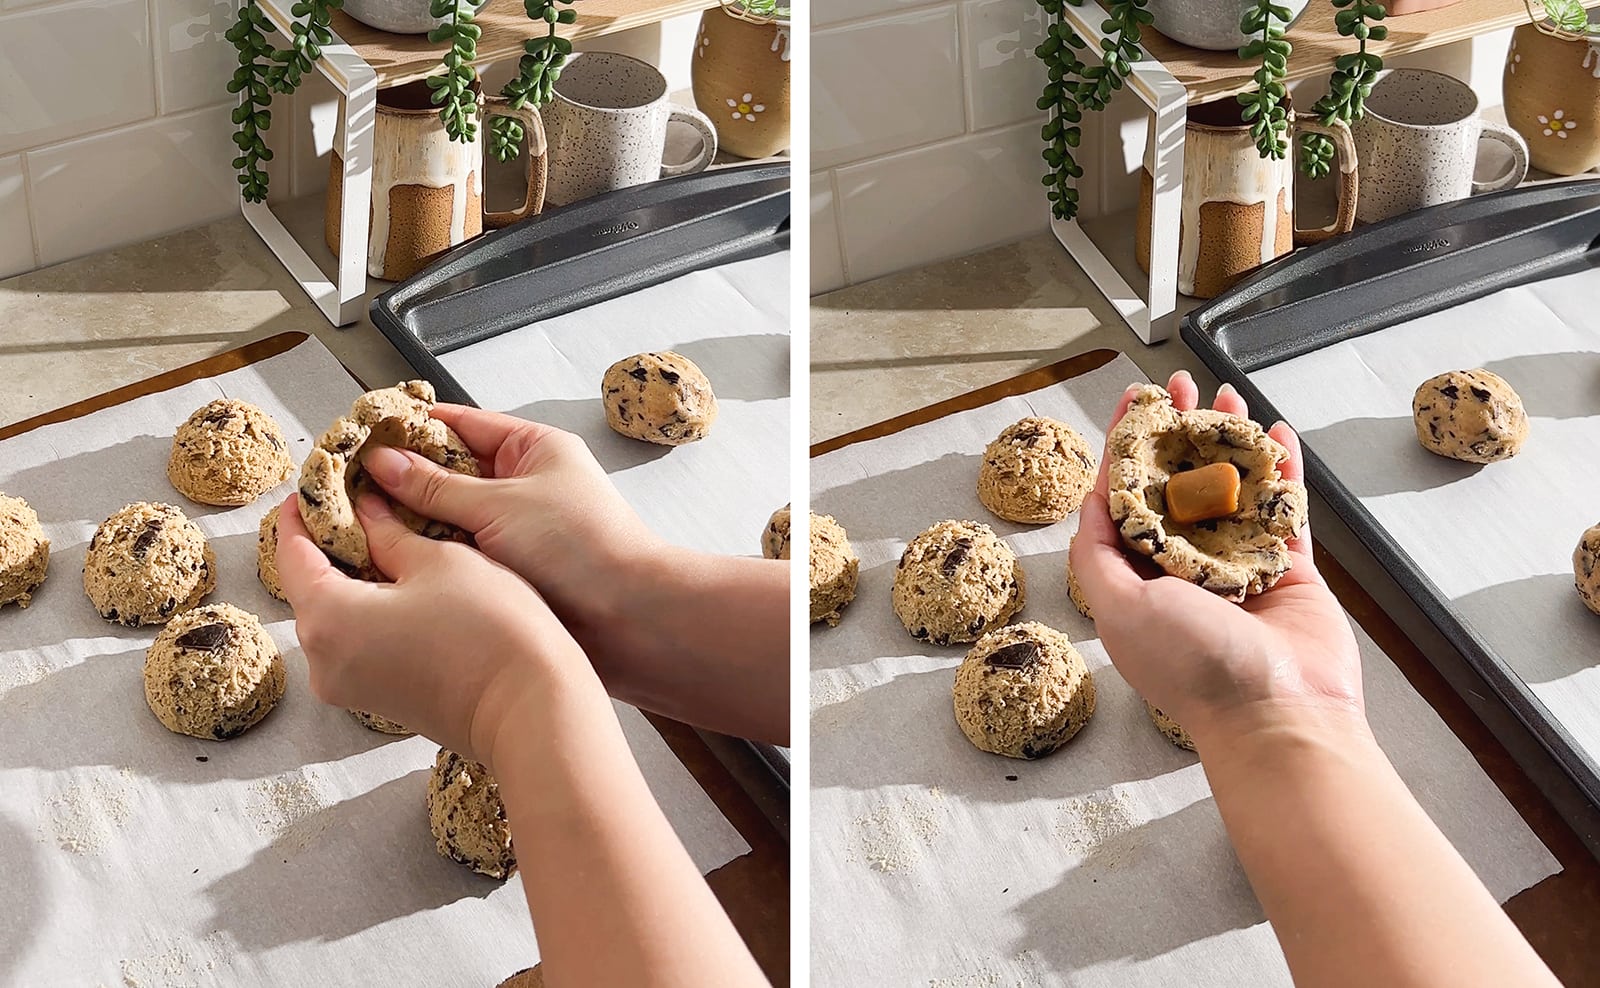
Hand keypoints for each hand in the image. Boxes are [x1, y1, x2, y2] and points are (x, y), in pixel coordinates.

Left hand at [274, 491, 595, 765]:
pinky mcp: (377, 699)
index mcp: (328, 618)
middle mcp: (323, 661)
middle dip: (329, 546)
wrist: (531, 709)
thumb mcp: (439, 561)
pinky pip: (357, 644)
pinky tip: (402, 586)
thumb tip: (366, 510)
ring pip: (335, 617)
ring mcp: (349, 687)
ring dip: (353, 580)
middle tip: (353, 506)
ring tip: (384, 540)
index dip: (301, 515)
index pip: (292, 554)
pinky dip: (370, 612)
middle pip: (310, 589)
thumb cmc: (491, 632)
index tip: (310, 488)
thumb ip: (390, 532)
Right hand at [358, 406, 659, 653]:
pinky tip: (387, 560)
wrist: (629, 620)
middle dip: (401, 477)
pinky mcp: (510, 570)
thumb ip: (435, 487)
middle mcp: (523, 485)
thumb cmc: (584, 550)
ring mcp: (515, 529)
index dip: (410, 427)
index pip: (460, 424)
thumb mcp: (500, 506)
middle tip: (345, 482)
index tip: (363, 432)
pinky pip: (458, 554)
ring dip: (410, 521)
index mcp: (533, 449)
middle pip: (449, 471)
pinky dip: (428, 555)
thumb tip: (383, 462)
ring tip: (353, 520)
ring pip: (448, 517)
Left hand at [1069, 370, 1364, 748]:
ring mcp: (1238, 568)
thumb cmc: (1193, 668)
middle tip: (1181, 384)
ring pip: (1231, 488)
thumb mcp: (1119, 609)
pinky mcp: (1288, 570)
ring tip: (1227, 394)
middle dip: (1177, 431)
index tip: (1130, 402)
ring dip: (1228, 438)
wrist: (1277, 715)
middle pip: (1178, 484)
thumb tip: (1089, 505)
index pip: (1122, 500)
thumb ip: (1097, 556)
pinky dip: (1282, 469)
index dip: (1124, 447)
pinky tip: (1277, 431)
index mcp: (1136, 582)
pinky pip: (1284, 508)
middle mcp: (1184, 572)